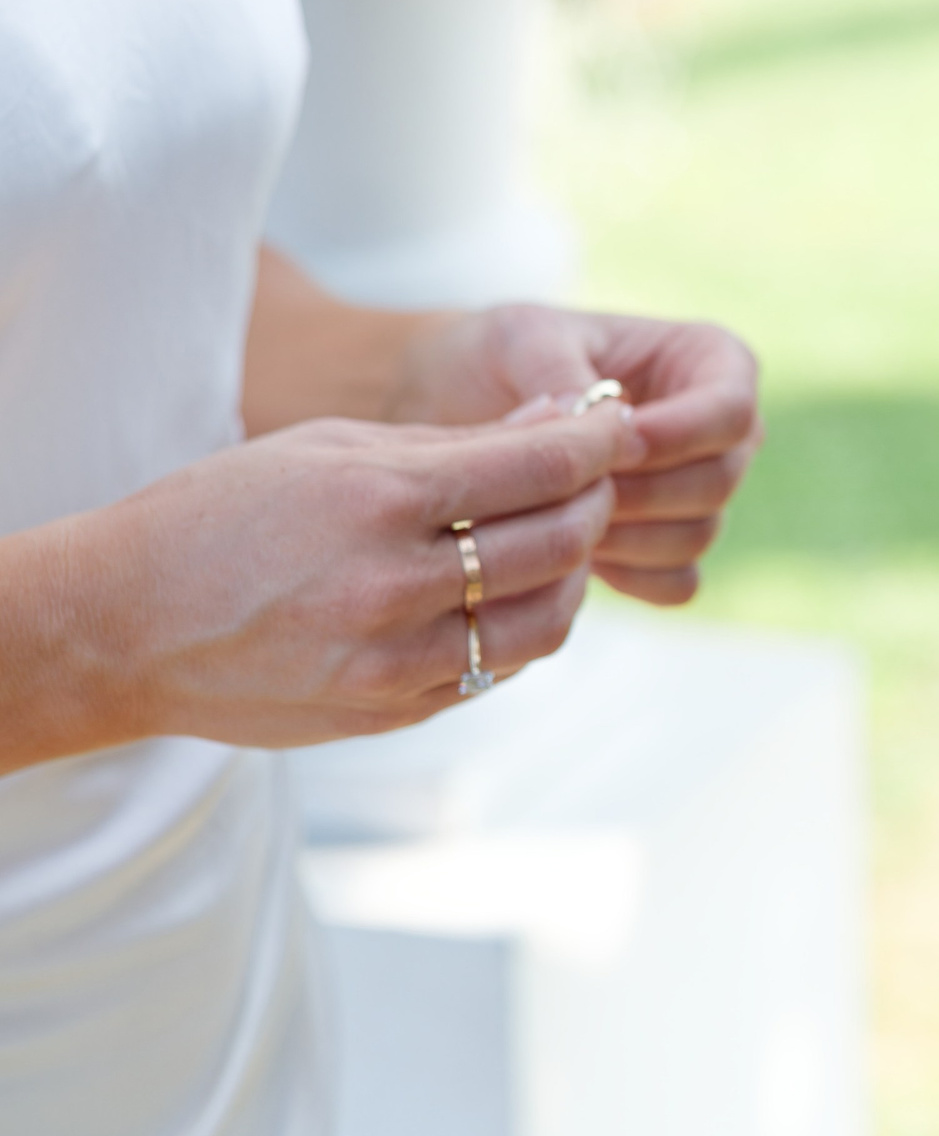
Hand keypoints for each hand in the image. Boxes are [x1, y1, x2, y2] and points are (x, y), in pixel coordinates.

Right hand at [12, 407, 642, 772]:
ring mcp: (396, 661)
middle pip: (560, 542)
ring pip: (548, 620)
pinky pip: (497, 668)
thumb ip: (453, 441)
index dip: (599, 443)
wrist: (121, 627)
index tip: (620, 426)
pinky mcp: (393, 711)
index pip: (539, 467)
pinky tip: (507, 594)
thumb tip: (561, 424)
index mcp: (379, 501)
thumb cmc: (225, 514)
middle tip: (598, 478)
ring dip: (574, 575)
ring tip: (559, 540)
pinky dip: (524, 626)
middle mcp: (394, 586)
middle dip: (597, 500)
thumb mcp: (329, 448)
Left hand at [390, 306, 762, 604]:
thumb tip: (598, 419)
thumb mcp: (522, 340)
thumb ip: (561, 371)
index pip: (731, 409)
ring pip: (699, 534)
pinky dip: (628, 577)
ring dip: (625, 537)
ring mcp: (704, 491)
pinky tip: (571, 556)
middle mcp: (722, 430)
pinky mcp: (674, 545)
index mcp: (710, 359)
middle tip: (563, 491)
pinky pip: (677, 582)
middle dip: (639, 493)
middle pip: (719, 480)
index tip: (606, 446)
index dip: (677, 435)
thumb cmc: (505, 356)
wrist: (469, 404)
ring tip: (552, 518)